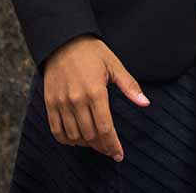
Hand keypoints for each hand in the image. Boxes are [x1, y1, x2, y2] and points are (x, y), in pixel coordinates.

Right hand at [42, 35, 149, 161]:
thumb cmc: (91, 52)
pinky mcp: (50, 102)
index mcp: (96, 91)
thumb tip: (145, 103)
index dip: (113, 145)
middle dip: (102, 146)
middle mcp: (77, 100)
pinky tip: (76, 139)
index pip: (105, 128)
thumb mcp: (114, 65)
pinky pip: (56, 130)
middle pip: (90, 135)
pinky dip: (66, 140)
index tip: (119, 155)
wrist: (62, 40)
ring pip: (74, 136)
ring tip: (95, 143)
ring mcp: (61, 102)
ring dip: (86, 144)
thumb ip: (129, 86)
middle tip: (109, 149)